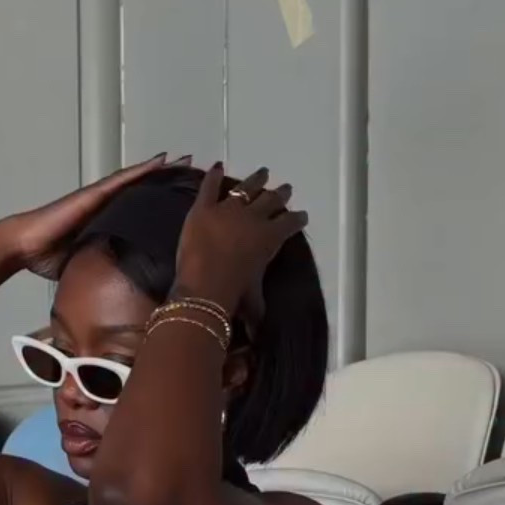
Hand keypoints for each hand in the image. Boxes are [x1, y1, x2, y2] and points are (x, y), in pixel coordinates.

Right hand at [0, 154, 180, 279]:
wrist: (24, 246)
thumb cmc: (47, 256)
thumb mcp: (84, 263)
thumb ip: (101, 265)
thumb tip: (117, 288)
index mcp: (104, 221)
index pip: (138, 208)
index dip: (159, 200)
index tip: (182, 198)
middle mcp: (105, 204)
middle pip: (143, 189)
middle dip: (167, 181)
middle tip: (194, 172)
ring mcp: (100, 195)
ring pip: (138, 179)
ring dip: (162, 169)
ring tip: (187, 160)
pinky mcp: (94, 193)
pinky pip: (124, 179)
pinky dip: (144, 169)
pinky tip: (163, 160)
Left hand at [174, 164, 308, 313]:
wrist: (205, 285)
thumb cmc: (234, 296)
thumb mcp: (253, 303)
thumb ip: (258, 314)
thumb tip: (259, 337)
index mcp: (270, 238)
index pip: (291, 224)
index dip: (297, 219)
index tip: (302, 215)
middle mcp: (254, 218)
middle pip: (272, 200)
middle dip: (280, 194)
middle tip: (286, 188)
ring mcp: (228, 210)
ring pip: (246, 188)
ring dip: (256, 180)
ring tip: (263, 173)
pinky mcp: (203, 208)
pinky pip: (210, 187)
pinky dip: (213, 176)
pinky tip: (217, 167)